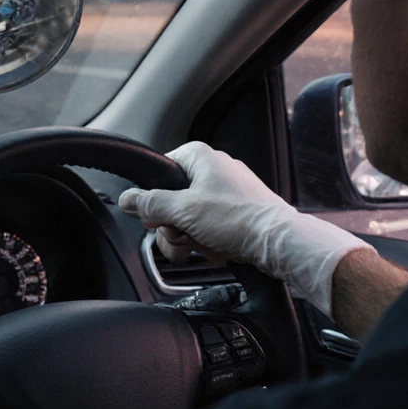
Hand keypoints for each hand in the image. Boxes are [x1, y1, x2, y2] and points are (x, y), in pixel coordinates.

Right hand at [117, 141, 373, 316]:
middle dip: (173, 226)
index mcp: (199, 157)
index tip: (158, 216)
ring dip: (190, 238)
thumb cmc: (239, 220)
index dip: (154, 198)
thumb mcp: (183, 210)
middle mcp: (213, 169)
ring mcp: (227, 191)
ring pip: (190, 217)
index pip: (159, 171)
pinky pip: (210, 227)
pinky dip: (209, 242)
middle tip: (182, 237)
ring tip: (203, 248)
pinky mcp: (237, 212)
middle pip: (172, 199)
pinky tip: (218, 251)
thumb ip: (150, 203)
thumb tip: (127, 198)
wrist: (280, 243)